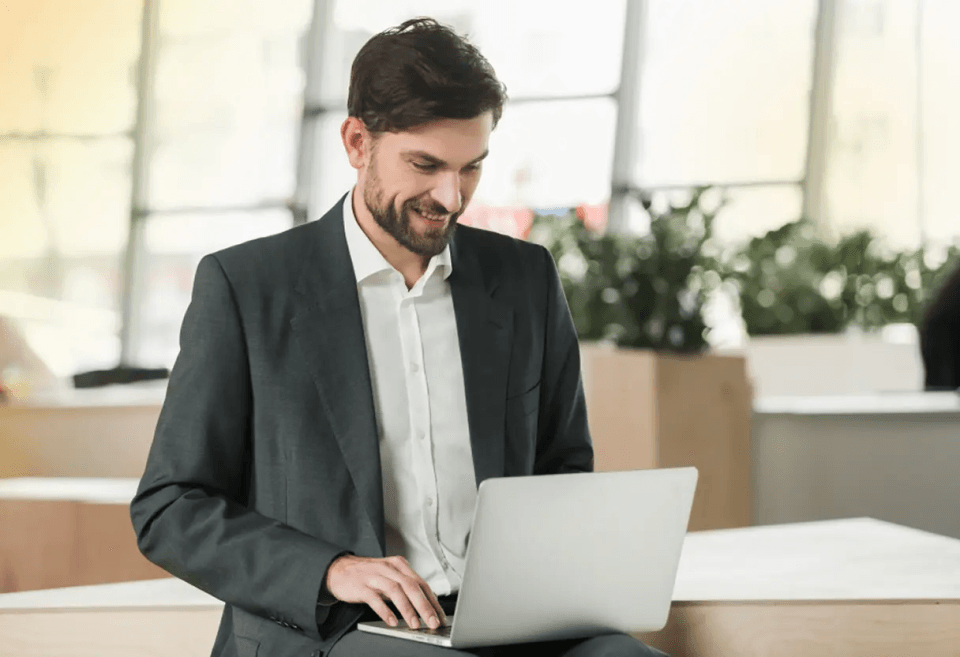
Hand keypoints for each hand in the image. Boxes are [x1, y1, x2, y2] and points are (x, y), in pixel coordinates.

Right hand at [325, 554, 446, 629]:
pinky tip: (391, 621)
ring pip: (395, 591)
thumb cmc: (367, 575)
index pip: (421, 583)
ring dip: (407, 609)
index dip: (432, 601)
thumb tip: (426, 605)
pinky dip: (385, 611)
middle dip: (424, 606)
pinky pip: (375, 599)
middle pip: (411, 586)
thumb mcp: (389, 576)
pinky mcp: (360, 586)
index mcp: (399, 565)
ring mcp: (374, 576)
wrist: (338, 570)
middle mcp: (388, 568)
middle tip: (433, 622)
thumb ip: (405, 586)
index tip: (440, 617)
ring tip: (415, 624)